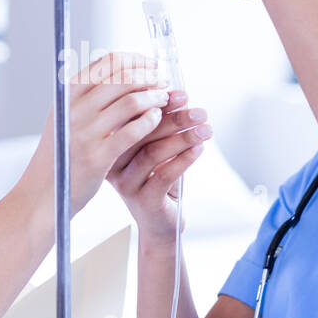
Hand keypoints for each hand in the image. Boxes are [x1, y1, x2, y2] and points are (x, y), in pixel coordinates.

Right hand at [25, 52, 172, 213]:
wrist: (43, 193)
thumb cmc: (61, 155)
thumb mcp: (66, 118)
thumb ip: (88, 96)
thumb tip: (123, 72)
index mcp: (67, 95)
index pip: (107, 62)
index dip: (135, 60)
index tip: (151, 65)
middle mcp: (74, 109)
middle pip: (122, 77)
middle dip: (149, 76)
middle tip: (163, 82)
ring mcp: (86, 133)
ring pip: (131, 101)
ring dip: (154, 96)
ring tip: (164, 99)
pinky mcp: (98, 156)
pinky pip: (133, 130)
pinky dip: (150, 120)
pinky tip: (156, 119)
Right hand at [107, 88, 211, 243]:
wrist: (160, 222)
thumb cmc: (159, 178)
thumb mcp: (158, 148)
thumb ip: (162, 124)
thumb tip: (180, 96)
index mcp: (112, 144)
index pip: (130, 117)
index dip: (157, 103)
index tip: (182, 94)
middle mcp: (113, 163)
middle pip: (142, 132)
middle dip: (175, 118)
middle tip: (200, 112)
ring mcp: (126, 183)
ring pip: (153, 153)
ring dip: (183, 138)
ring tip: (205, 129)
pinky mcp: (143, 200)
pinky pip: (164, 174)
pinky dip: (184, 159)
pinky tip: (199, 150)